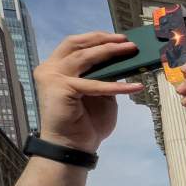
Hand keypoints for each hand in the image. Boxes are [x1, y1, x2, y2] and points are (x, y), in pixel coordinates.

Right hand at [31, 32, 143, 153]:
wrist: (73, 147)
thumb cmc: (85, 123)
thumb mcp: (100, 94)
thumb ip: (105, 77)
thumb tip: (123, 62)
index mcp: (56, 67)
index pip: (75, 45)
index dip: (97, 38)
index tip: (119, 38)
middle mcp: (50, 68)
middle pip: (77, 45)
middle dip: (104, 40)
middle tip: (127, 41)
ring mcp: (52, 76)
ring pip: (85, 57)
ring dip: (110, 51)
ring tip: (131, 50)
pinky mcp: (61, 87)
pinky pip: (95, 84)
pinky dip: (118, 85)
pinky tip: (136, 86)